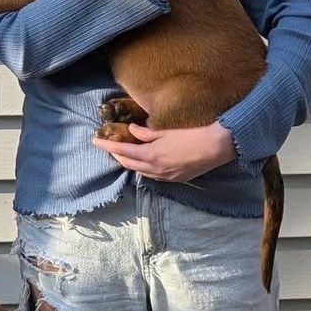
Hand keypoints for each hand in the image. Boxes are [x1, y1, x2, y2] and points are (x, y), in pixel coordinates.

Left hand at [95, 121, 234, 182]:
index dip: (107, 146)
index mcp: (151, 155)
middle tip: (108, 145)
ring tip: (123, 153)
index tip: (95, 141)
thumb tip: (132, 130)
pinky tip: (143, 161)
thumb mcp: (166, 131)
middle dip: (116, 155)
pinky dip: (143, 168)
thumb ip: (146, 133)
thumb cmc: (192, 135)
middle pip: (128, 164)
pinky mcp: (174, 179)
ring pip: (139, 171)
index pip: (122, 151)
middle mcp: (155, 169)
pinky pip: (151, 176)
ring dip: (129, 162)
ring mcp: (164, 177)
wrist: (216, 147)